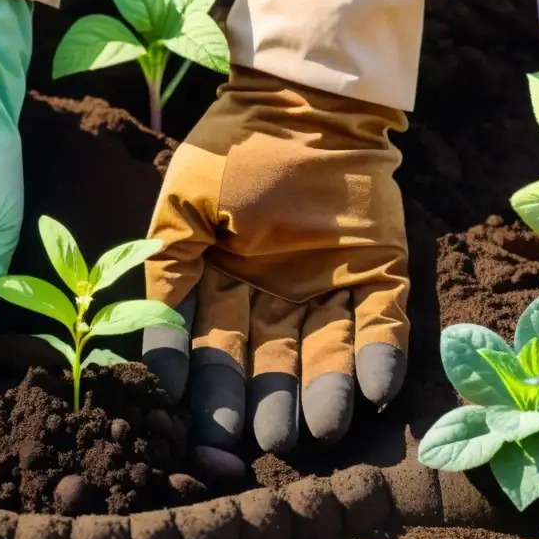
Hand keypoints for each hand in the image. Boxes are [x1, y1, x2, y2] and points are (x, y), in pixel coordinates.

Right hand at [142, 67, 408, 453]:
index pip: (210, 348)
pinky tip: (372, 393)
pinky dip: (379, 358)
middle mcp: (273, 296)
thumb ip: (166, 275)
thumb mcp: (180, 208)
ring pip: (324, 355)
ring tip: (313, 431)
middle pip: (268, 363)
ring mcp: (328, 288)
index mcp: (222, 284)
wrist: (303, 97)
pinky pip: (381, 324)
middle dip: (262, 403)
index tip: (193, 425)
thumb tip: (157, 357)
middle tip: (256, 441)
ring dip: (321, 394)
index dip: (203, 386)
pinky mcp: (377, 273)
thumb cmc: (233, 148)